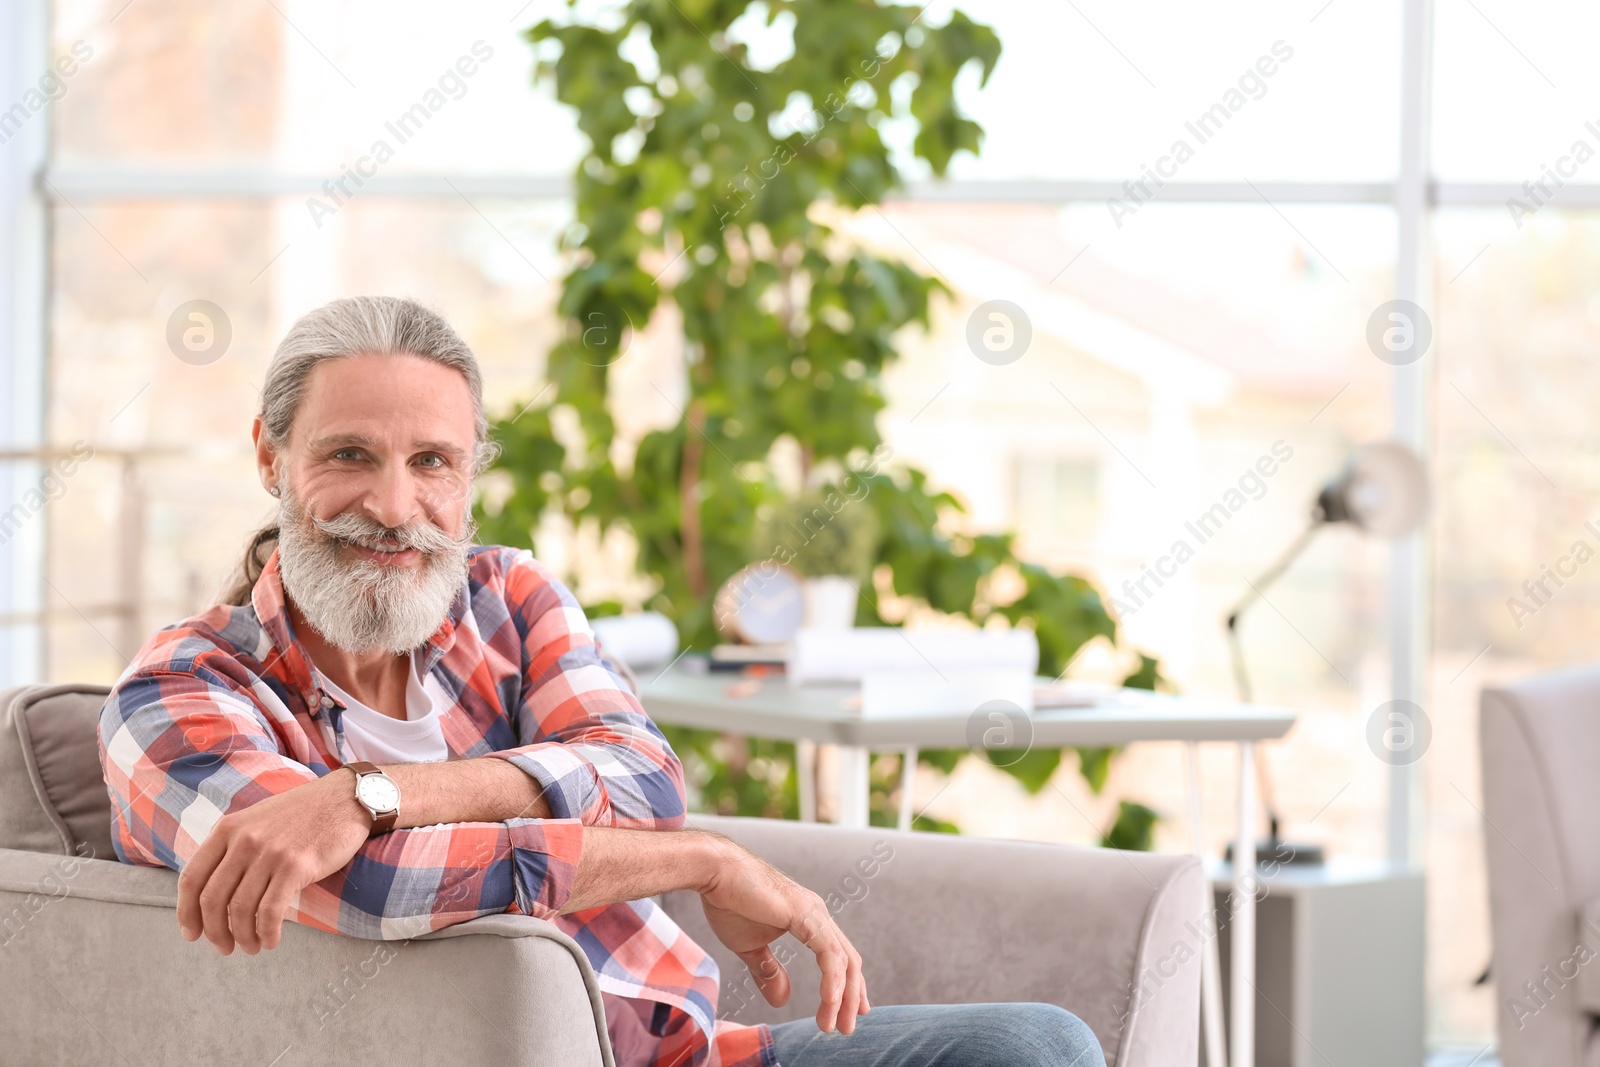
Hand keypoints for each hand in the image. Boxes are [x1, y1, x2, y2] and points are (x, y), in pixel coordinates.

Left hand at [176, 769, 369, 954]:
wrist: (345, 798)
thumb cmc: (302, 814)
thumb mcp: (256, 820)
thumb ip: (232, 848)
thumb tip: (214, 892)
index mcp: (227, 829)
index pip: (192, 878)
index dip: (187, 913)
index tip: (192, 934)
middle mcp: (244, 840)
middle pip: (213, 900)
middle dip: (215, 933)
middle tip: (225, 948)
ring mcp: (269, 853)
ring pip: (241, 910)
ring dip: (243, 937)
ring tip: (251, 947)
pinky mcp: (296, 866)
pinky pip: (271, 911)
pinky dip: (267, 933)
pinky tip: (272, 941)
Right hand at [699, 842, 868, 1034]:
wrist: (714, 873)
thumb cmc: (729, 903)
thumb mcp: (750, 948)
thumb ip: (768, 971)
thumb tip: (782, 1000)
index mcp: (809, 920)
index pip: (838, 957)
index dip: (847, 986)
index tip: (846, 1012)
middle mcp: (818, 915)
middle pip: (849, 961)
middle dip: (851, 997)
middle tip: (847, 1027)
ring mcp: (814, 913)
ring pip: (844, 961)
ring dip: (844, 996)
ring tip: (835, 1024)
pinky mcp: (805, 914)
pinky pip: (829, 954)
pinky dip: (833, 981)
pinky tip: (829, 1001)